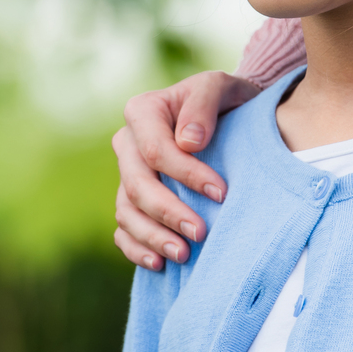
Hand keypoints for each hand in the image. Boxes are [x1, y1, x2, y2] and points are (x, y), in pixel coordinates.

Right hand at [112, 71, 264, 270]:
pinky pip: (123, 231)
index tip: (221, 193)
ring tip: (183, 255)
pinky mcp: (131, 201)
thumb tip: (188, 142)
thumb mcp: (221, 87)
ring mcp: (126, 175)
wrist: (229, 119)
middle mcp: (127, 144)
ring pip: (126, 212)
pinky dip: (137, 249)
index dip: (186, 174)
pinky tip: (160, 264)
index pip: (156, 150)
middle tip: (201, 234)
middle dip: (168, 212)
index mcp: (143, 111)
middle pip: (137, 185)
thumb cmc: (226, 101)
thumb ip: (204, 102)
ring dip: (152, 237)